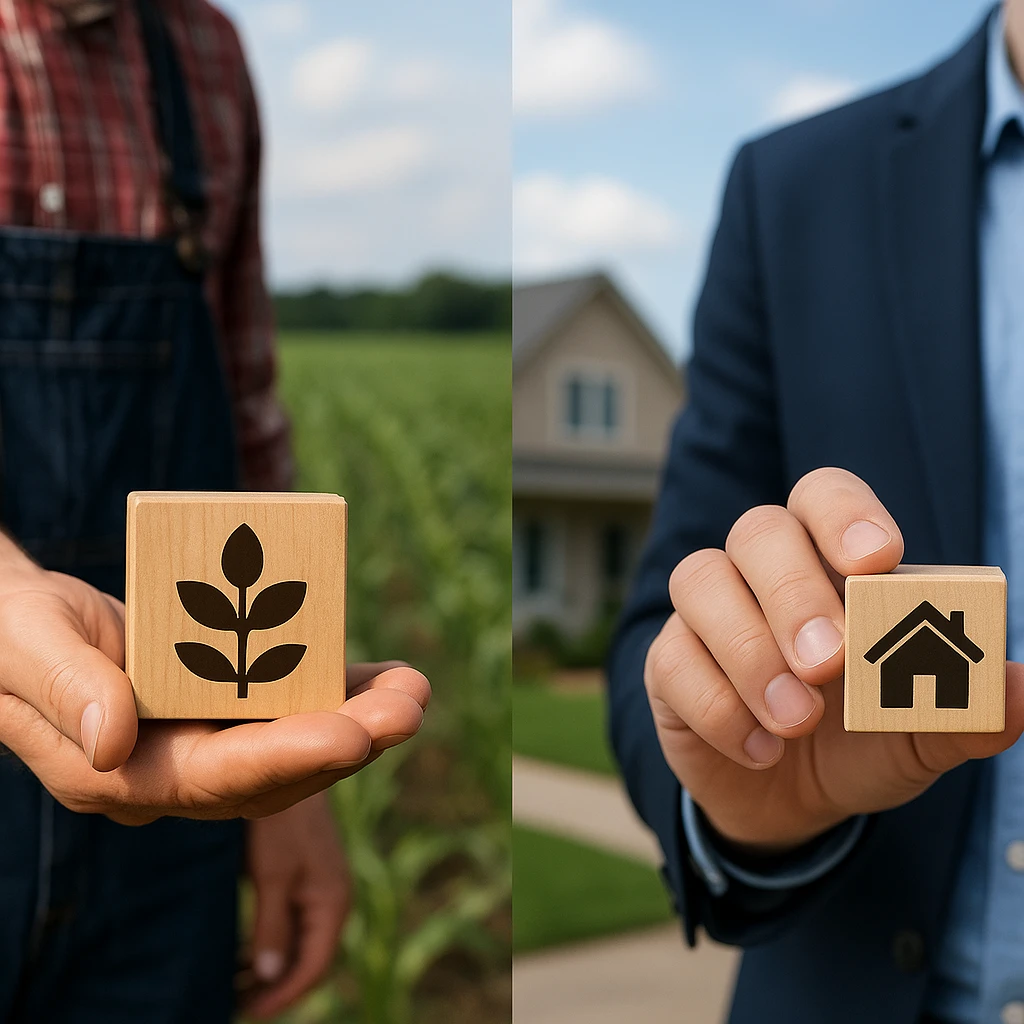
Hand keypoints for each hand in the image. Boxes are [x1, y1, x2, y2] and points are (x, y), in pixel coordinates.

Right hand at [0, 542, 429, 822]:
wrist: (19, 626)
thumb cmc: (11, 631)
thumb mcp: (25, 644)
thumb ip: (67, 690)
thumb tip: (117, 741)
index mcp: (116, 773)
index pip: (211, 778)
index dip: (285, 757)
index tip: (353, 736)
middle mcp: (171, 771)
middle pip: (271, 772)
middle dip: (347, 742)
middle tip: (411, 706)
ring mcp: (201, 742)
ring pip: (292, 744)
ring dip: (359, 720)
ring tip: (414, 689)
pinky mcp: (221, 709)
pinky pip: (288, 707)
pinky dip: (338, 693)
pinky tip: (385, 677)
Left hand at [242, 792, 349, 1019]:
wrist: (293, 763)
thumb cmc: (281, 822)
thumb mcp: (272, 875)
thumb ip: (272, 926)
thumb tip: (269, 976)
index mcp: (332, 903)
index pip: (312, 968)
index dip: (281, 996)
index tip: (245, 1011)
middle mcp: (332, 897)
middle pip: (308, 958)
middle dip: (274, 985)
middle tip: (233, 1000)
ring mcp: (321, 884)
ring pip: (301, 940)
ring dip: (272, 964)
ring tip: (234, 980)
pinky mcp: (308, 871)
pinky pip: (295, 919)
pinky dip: (273, 939)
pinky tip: (246, 947)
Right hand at [645, 467, 1023, 850]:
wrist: (793, 802)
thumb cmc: (862, 741)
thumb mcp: (921, 733)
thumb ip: (965, 709)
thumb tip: (1018, 687)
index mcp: (829, 562)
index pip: (823, 496)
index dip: (844, 514)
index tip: (876, 560)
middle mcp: (761, 572)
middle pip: (757, 530)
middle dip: (793, 591)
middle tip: (830, 662)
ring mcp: (707, 613)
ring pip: (699, 580)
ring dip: (750, 652)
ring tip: (797, 721)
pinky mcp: (668, 663)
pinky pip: (671, 660)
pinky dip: (719, 708)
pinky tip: (761, 749)